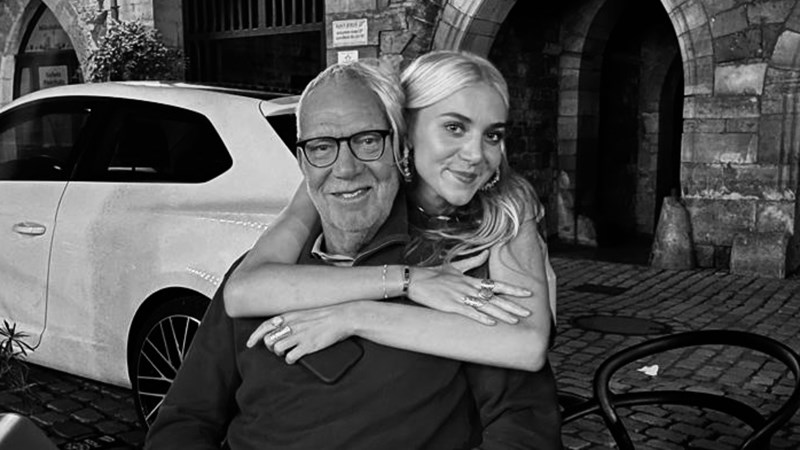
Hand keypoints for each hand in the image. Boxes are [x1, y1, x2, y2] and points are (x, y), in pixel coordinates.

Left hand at [246, 305, 354, 363]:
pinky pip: (290, 357)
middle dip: (270, 346)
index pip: (265, 326)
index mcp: (290, 315)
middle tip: (278, 348)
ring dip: (280, 353)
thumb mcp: (303, 312)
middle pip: (268, 339)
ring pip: (277, 349)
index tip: (250, 343)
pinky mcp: (308, 346)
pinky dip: (290, 359)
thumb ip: (291, 319)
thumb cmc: (324, 315)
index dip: (255, 336)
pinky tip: (295, 357)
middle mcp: (292, 325)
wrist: (342, 317)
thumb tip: (279, 327)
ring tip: (288, 352)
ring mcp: (299, 336)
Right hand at [407, 252, 532, 325]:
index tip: (528, 293)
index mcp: (471, 280)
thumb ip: (472, 261)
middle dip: (513, 305)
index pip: (497, 285)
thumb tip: (486, 252)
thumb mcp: (454, 266)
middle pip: (495, 298)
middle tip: (528, 313)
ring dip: (501, 314)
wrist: (415, 279)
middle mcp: (469, 288)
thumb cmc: (433, 274)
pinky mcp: (451, 305)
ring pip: (485, 306)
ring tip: (515, 321)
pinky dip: (480, 317)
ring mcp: (460, 297)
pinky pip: (469, 312)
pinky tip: (491, 323)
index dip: (513, 289)